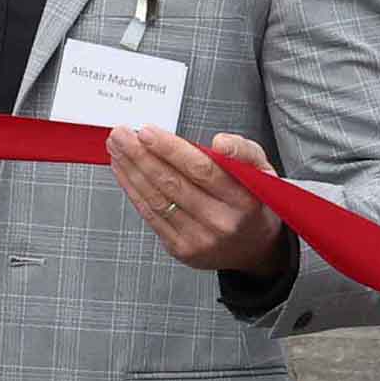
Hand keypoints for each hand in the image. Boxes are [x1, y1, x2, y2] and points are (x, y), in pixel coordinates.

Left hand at [109, 129, 284, 274]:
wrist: (255, 247)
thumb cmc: (252, 200)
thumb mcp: (262, 170)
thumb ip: (243, 150)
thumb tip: (219, 142)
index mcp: (243, 200)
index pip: (201, 169)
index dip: (170, 150)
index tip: (147, 131)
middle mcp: (221, 222)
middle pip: (173, 184)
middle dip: (141, 156)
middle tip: (121, 134)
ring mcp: (199, 239)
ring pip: (157, 200)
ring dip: (132, 171)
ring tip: (117, 148)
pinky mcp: (182, 249)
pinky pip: (152, 216)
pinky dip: (134, 191)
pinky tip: (124, 172)